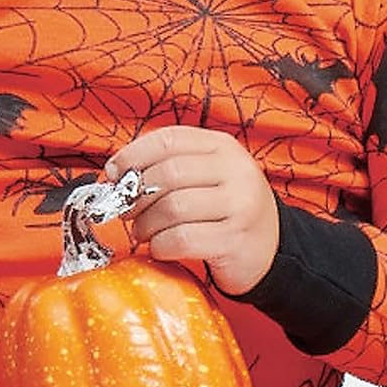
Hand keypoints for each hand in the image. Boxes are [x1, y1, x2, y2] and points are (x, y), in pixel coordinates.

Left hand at [107, 126, 278, 294]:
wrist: (272, 247)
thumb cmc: (228, 209)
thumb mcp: (210, 175)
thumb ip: (171, 166)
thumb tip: (117, 173)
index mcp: (223, 146)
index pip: (169, 139)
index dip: (133, 155)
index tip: (114, 174)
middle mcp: (235, 170)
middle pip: (167, 174)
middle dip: (136, 195)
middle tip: (126, 211)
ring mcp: (239, 204)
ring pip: (172, 208)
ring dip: (146, 224)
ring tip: (143, 232)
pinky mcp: (234, 239)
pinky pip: (181, 239)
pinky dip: (160, 246)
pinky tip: (160, 247)